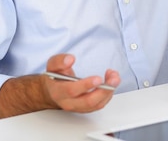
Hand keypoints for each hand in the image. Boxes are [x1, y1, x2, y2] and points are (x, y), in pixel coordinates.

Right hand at [0, 54, 120, 118]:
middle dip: (103, 90)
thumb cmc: (54, 78)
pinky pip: (99, 105)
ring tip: (114, 77)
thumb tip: (70, 59)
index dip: (86, 85)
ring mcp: (78, 107)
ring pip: (96, 105)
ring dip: (109, 91)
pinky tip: (111, 82)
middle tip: (113, 79)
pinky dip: (108, 94)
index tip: (98, 78)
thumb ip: (59, 60)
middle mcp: (69, 103)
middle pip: (88, 101)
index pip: (72, 91)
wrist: (52, 91)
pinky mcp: (86, 108)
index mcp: (59, 91)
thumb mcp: (52, 65)